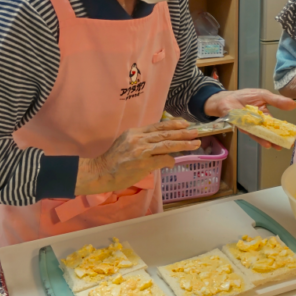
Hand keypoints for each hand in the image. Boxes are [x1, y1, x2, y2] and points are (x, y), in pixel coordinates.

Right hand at [74, 120, 199, 195]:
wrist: (100, 172)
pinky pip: (162, 160)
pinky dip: (170, 160)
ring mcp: (141, 151)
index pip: (158, 126)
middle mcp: (138, 139)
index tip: (185, 124)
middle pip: (165, 133)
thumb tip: (159, 143)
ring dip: (183, 144)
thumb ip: (141, 141)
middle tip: (196, 132)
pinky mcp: (143, 163)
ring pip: (167, 144)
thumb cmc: (113, 160)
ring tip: (195, 143)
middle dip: (183, 132)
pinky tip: (173, 162)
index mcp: (135, 132)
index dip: (173, 124)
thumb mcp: (125, 143)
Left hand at [204, 88, 295, 149]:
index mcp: (266, 116)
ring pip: (261, 135)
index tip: (293, 136)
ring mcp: (251, 127)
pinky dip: (258, 137)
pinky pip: (251, 133)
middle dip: (278, 139)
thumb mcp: (264, 96)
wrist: (228, 98)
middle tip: (286, 145)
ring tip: (276, 146)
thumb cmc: (245, 96)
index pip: (276, 124)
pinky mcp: (243, 127)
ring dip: (269, 141)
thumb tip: (294, 104)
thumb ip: (277, 101)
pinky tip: (265, 142)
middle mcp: (259, 123)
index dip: (284, 130)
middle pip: (270, 132)